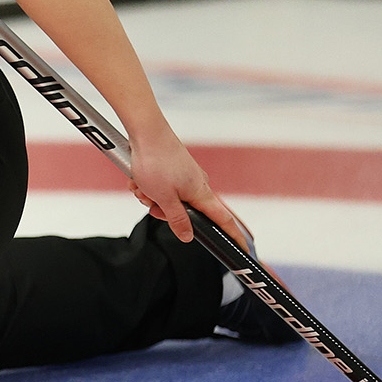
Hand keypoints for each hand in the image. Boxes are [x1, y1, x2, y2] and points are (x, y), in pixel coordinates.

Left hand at [125, 130, 251, 252]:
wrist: (146, 132)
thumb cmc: (156, 161)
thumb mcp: (164, 198)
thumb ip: (177, 219)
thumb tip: (188, 236)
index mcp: (202, 194)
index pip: (224, 221)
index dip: (234, 237)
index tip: (244, 249)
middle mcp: (197, 186)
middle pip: (186, 213)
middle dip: (164, 211)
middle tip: (152, 203)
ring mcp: (184, 177)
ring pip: (168, 200)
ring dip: (150, 197)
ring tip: (142, 186)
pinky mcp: (172, 170)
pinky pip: (159, 187)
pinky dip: (146, 186)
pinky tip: (137, 179)